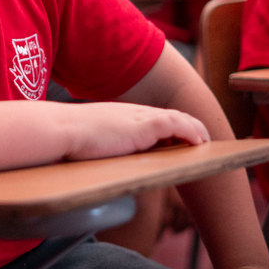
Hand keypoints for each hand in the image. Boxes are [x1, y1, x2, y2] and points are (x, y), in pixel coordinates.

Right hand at [62, 102, 208, 161]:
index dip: (171, 126)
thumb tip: (99, 156)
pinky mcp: (144, 126)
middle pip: (170, 115)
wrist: (62, 129)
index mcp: (123, 115)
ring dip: (195, 129)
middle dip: (188, 126)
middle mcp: (134, 112)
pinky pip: (176, 125)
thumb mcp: (91, 139)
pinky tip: (200, 141)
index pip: (154, 118)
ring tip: (206, 142)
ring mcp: (140, 117)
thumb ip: (103, 143)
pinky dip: (191, 131)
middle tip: (200, 140)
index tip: (180, 139)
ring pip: (178, 118)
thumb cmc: (69, 138)